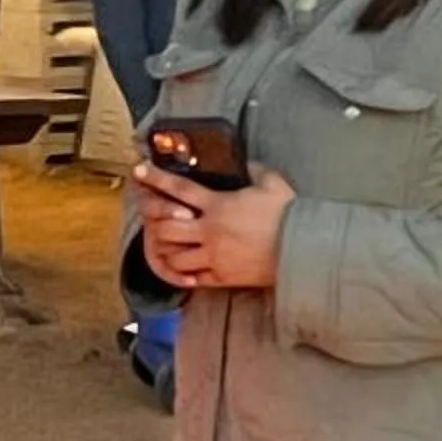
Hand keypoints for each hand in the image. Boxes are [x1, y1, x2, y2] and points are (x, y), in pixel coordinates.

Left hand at [135, 164, 295, 291]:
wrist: (302, 249)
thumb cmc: (288, 214)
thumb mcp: (273, 183)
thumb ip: (255, 169)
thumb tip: (247, 162)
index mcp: (219, 204)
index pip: (178, 188)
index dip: (155, 178)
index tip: (138, 171)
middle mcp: (210, 230)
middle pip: (165, 227)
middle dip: (154, 222)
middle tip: (151, 218)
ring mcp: (214, 256)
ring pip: (174, 256)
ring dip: (167, 251)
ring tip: (166, 246)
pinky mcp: (222, 277)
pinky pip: (193, 278)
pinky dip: (185, 275)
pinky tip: (184, 272)